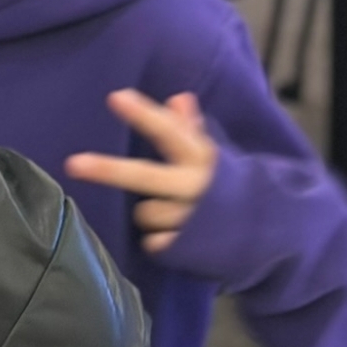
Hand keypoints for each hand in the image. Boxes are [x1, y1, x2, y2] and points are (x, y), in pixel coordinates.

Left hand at [65, 90, 217, 251]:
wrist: (274, 231)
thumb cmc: (231, 189)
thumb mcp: (218, 158)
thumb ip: (193, 131)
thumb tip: (178, 98)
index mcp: (204, 158)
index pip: (170, 132)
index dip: (143, 115)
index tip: (115, 97)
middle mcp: (197, 186)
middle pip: (145, 177)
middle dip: (109, 170)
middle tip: (73, 164)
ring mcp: (191, 220)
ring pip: (144, 213)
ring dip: (152, 213)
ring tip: (177, 213)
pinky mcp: (186, 249)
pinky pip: (152, 242)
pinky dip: (160, 240)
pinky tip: (179, 236)